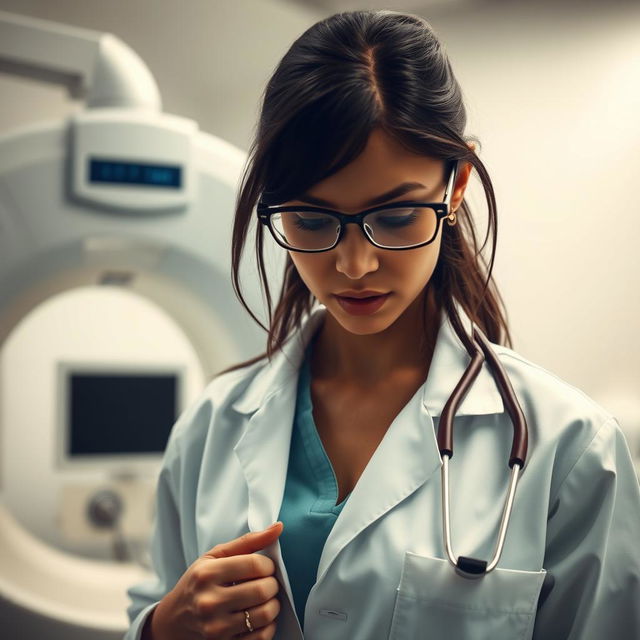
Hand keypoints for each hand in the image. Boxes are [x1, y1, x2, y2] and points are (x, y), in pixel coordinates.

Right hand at [144, 522, 283, 639]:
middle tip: (267, 583)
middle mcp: (209, 601)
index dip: (268, 565)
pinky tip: (260, 618)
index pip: (255, 565)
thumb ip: (248, 541)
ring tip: (265, 600)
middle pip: (262, 590)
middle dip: (272, 584)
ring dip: (273, 605)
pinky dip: (268, 626)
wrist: (173, 620)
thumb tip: (279, 527)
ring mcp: (216, 627)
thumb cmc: (198, 582)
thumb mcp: (215, 556)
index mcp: (207, 574)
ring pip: (265, 615)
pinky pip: (260, 637)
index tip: (265, 567)